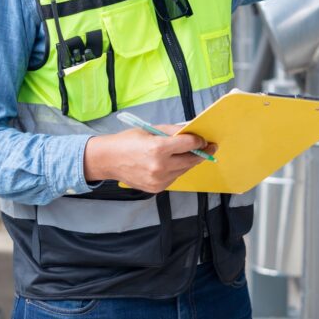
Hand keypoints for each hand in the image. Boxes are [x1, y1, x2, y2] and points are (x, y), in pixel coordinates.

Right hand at [83, 124, 216, 192]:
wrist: (108, 160)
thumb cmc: (128, 141)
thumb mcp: (150, 130)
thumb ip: (172, 131)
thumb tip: (191, 132)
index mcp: (158, 148)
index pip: (188, 145)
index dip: (199, 141)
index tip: (205, 139)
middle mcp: (160, 166)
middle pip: (191, 160)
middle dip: (202, 153)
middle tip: (210, 147)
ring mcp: (159, 180)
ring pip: (184, 170)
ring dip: (190, 162)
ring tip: (192, 154)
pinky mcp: (157, 188)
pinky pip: (174, 177)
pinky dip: (177, 169)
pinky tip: (173, 162)